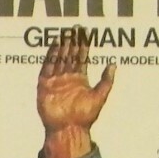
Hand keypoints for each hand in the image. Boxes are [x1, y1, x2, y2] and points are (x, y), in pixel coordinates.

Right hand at [37, 31, 114, 157]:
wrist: (68, 129)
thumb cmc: (85, 117)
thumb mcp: (100, 97)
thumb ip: (106, 81)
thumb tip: (114, 64)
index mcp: (80, 80)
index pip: (82, 58)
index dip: (84, 46)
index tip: (86, 33)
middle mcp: (68, 78)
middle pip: (70, 56)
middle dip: (73, 42)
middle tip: (76, 28)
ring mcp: (56, 81)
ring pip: (59, 58)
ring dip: (62, 46)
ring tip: (66, 32)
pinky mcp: (45, 85)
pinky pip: (47, 67)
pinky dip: (50, 55)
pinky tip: (55, 44)